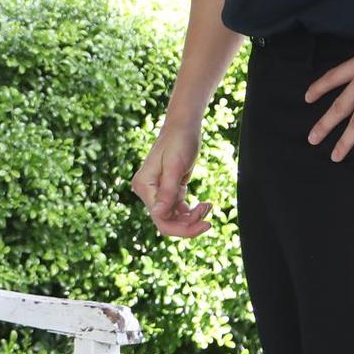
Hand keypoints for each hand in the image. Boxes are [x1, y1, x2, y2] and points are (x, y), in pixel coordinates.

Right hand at [131, 119, 211, 237]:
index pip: (161, 218)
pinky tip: (204, 204)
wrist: (183, 126)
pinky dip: (191, 211)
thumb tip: (159, 214)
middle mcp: (147, 191)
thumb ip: (167, 191)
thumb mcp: (175, 166)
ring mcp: (156, 191)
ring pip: (173, 217)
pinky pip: (177, 209)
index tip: (205, 224)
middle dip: (188, 224)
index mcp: (145, 186)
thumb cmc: (179, 141)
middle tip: (209, 220)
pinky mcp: (167, 189)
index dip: (183, 228)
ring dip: (192, 217)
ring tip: (207, 206)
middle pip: (166, 221)